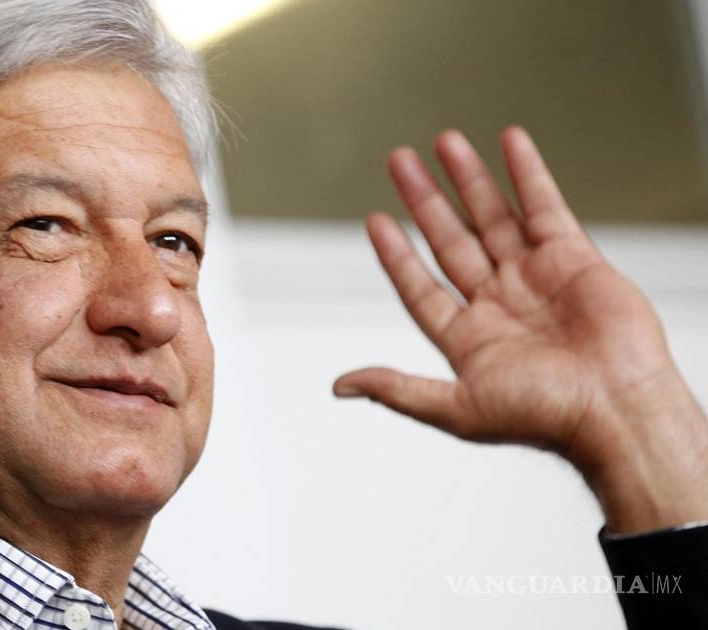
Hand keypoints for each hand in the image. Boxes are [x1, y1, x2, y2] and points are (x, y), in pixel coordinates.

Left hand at [334, 127, 707, 532]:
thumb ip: (397, 390)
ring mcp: (535, 277)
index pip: (419, 284)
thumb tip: (341, 387)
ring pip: (492, 217)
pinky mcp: (573, 258)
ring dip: (468, 179)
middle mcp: (499, 303)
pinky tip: (510, 142)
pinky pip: (544, 207)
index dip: (396, 254)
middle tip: (400, 161)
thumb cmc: (544, 417)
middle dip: (425, 201)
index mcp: (468, 337)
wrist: (616, 409)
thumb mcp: (456, 409)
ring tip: (445, 142)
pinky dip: (527, 174)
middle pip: (451, 240)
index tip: (376, 220)